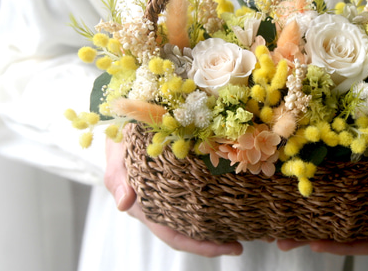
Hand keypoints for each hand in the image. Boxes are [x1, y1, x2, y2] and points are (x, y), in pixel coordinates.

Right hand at [104, 138, 242, 256]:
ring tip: (252, 223)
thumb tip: (124, 203)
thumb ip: (118, 179)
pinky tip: (242, 192)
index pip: (176, 234)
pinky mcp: (188, 174)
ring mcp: (177, 190)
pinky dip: (223, 194)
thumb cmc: (119, 144)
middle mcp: (165, 204)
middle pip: (194, 230)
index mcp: (148, 208)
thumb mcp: (116, 158)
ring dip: (225, 220)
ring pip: (202, 213)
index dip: (201, 246)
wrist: (127, 120)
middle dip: (219, 239)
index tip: (230, 247)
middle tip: (246, 240)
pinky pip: (207, 188)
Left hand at [277, 133, 367, 255]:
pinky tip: (294, 192)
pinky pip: (338, 192)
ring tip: (278, 226)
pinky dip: (318, 195)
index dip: (347, 247)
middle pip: (347, 233)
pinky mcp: (362, 178)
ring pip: (338, 215)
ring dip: (309, 222)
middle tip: (283, 241)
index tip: (318, 245)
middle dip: (316, 238)